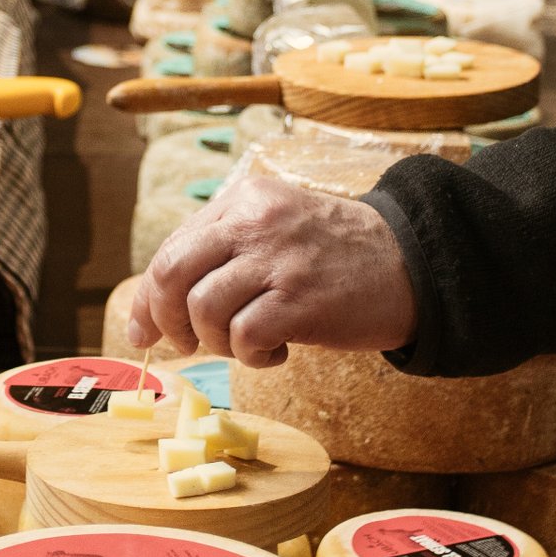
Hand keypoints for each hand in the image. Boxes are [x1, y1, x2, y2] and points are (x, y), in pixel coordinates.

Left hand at [127, 176, 416, 367]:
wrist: (412, 264)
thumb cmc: (336, 257)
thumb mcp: (277, 231)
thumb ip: (224, 251)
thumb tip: (158, 302)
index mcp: (244, 200)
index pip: (171, 249)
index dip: (147, 298)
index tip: (143, 331)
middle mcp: (255, 222)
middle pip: (171, 274)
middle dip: (165, 320)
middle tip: (184, 346)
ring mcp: (278, 260)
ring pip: (203, 309)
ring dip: (215, 342)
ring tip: (245, 345)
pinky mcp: (300, 300)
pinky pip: (243, 337)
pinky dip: (251, 356)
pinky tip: (276, 352)